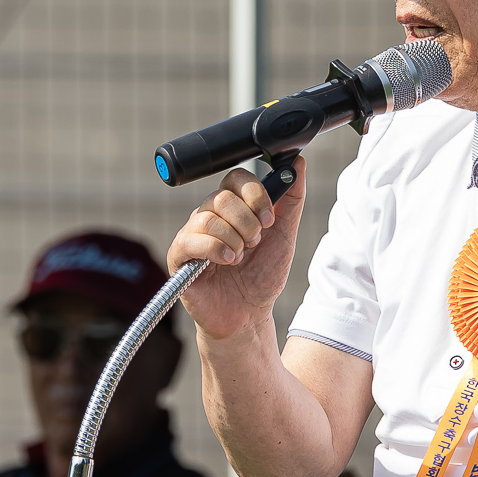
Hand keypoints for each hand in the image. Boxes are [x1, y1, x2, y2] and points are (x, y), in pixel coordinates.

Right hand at [169, 167, 304, 339]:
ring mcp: (192, 234)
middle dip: (247, 223)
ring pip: (208, 217)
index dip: (255, 194)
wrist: (249, 314)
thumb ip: (291, 199)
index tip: (269, 219)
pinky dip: (216, 250)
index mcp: (233, 207)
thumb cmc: (262, 276)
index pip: (236, 177)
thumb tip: (298, 162)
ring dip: (234, 240)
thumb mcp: (284, 235)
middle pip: (222, 196)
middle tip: (255, 244)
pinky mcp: (179, 256)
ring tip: (240, 258)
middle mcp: (209, 215)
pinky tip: (227, 262)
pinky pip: (192, 240)